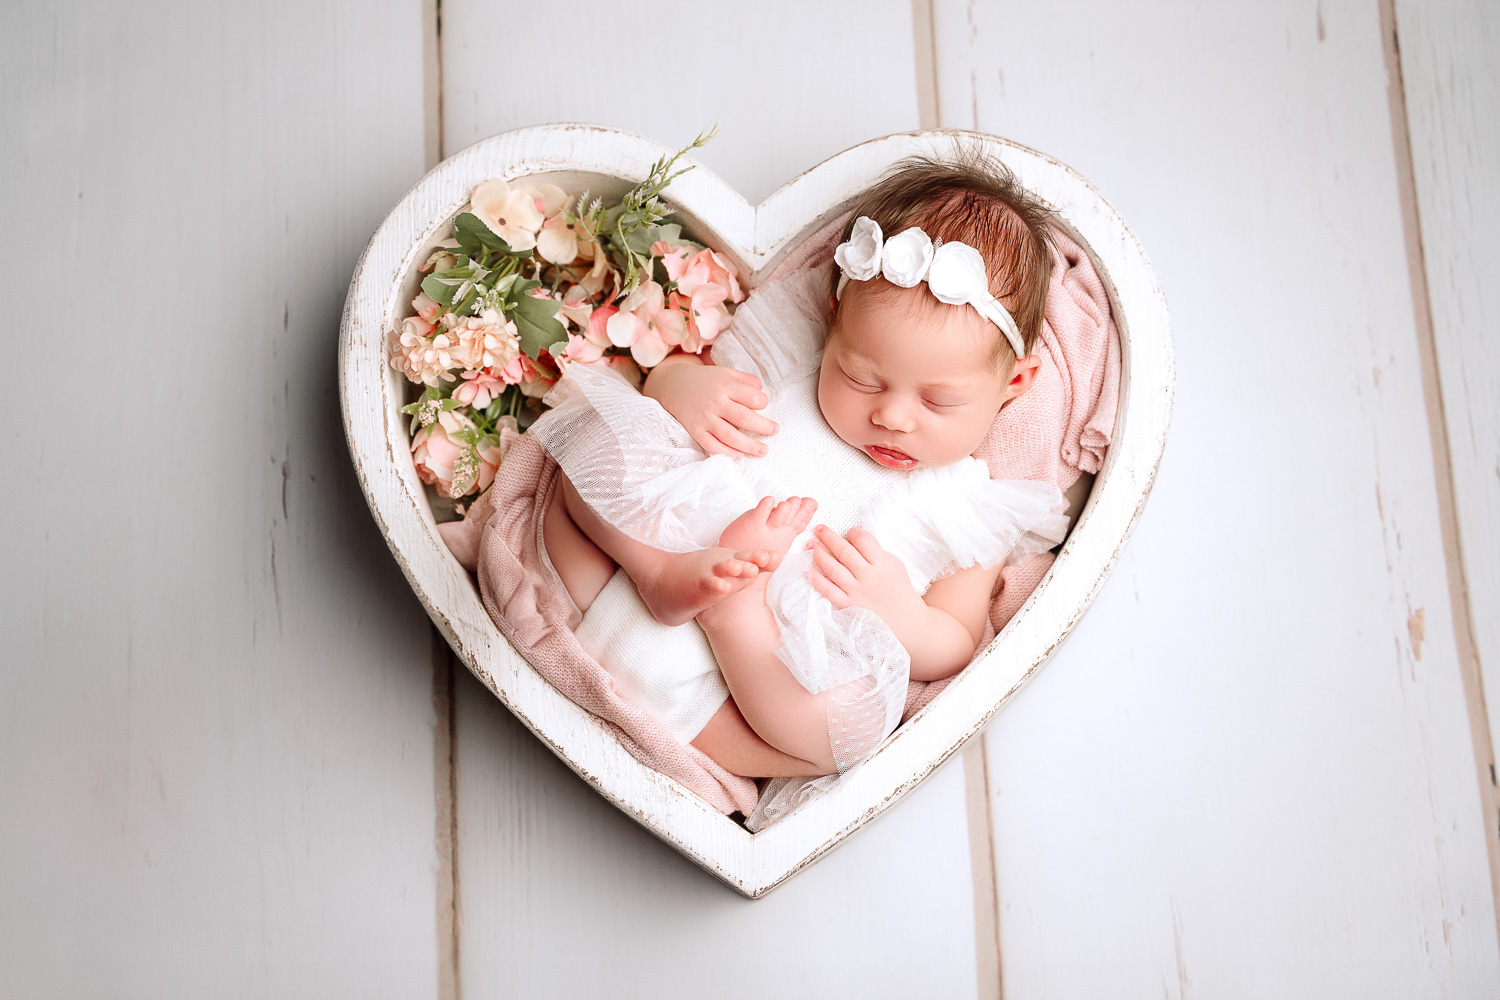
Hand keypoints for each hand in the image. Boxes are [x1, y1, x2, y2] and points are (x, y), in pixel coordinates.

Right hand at [643, 354, 777, 457]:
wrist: (673, 385)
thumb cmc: (706, 380)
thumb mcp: (725, 372)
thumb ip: (746, 380)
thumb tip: (762, 392)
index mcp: (725, 385)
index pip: (751, 397)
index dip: (762, 402)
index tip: (763, 405)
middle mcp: (716, 402)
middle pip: (744, 418)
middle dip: (763, 427)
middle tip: (775, 431)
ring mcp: (705, 418)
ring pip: (730, 436)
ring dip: (749, 446)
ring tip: (763, 451)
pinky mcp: (696, 430)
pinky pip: (712, 446)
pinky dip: (726, 453)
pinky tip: (740, 457)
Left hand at [806, 524, 923, 629]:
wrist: (904, 619)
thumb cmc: (898, 588)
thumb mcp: (894, 564)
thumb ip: (876, 552)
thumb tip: (853, 539)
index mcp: (882, 563)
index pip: (863, 540)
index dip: (852, 532)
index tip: (848, 532)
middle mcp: (867, 576)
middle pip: (844, 551)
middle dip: (829, 537)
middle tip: (818, 528)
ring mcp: (856, 591)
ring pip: (833, 568)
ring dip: (819, 554)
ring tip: (810, 544)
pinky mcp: (848, 605)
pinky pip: (828, 590)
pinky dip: (815, 580)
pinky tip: (806, 570)